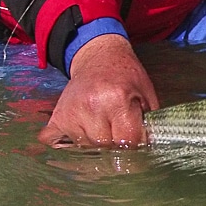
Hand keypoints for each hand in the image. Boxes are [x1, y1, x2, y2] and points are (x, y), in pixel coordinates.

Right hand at [38, 33, 158, 148]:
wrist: (98, 57)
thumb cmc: (125, 75)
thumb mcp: (145, 92)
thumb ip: (148, 122)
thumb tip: (146, 149)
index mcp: (117, 99)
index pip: (128, 141)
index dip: (134, 142)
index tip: (135, 137)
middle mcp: (92, 106)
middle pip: (106, 147)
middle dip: (115, 143)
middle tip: (118, 128)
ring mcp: (71, 113)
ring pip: (86, 148)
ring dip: (96, 143)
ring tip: (102, 124)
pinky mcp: (57, 119)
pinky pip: (60, 145)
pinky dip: (70, 144)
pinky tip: (82, 130)